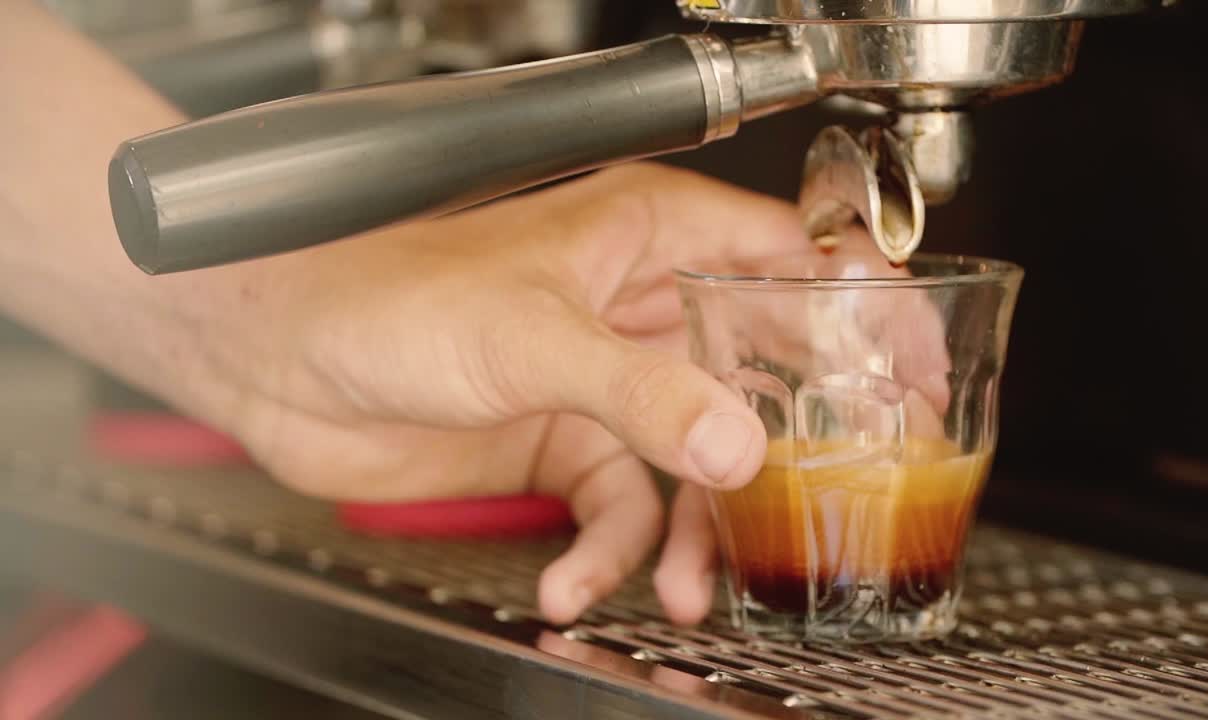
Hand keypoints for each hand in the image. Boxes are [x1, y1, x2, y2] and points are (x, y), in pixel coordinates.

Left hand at [182, 163, 810, 623]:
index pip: (789, 258)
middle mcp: (635, 307)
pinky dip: (604, 557)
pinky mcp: (560, 444)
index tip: (913, 368)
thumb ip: (642, 393)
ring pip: (692, 462)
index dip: (860, 308)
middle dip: (795, 448)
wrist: (283, 356)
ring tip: (690, 590)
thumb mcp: (532, 334)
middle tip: (840, 504)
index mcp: (647, 237)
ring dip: (694, 535)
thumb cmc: (386, 292)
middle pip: (757, 375)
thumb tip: (737, 445)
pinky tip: (575, 583)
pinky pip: (616, 510)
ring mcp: (603, 382)